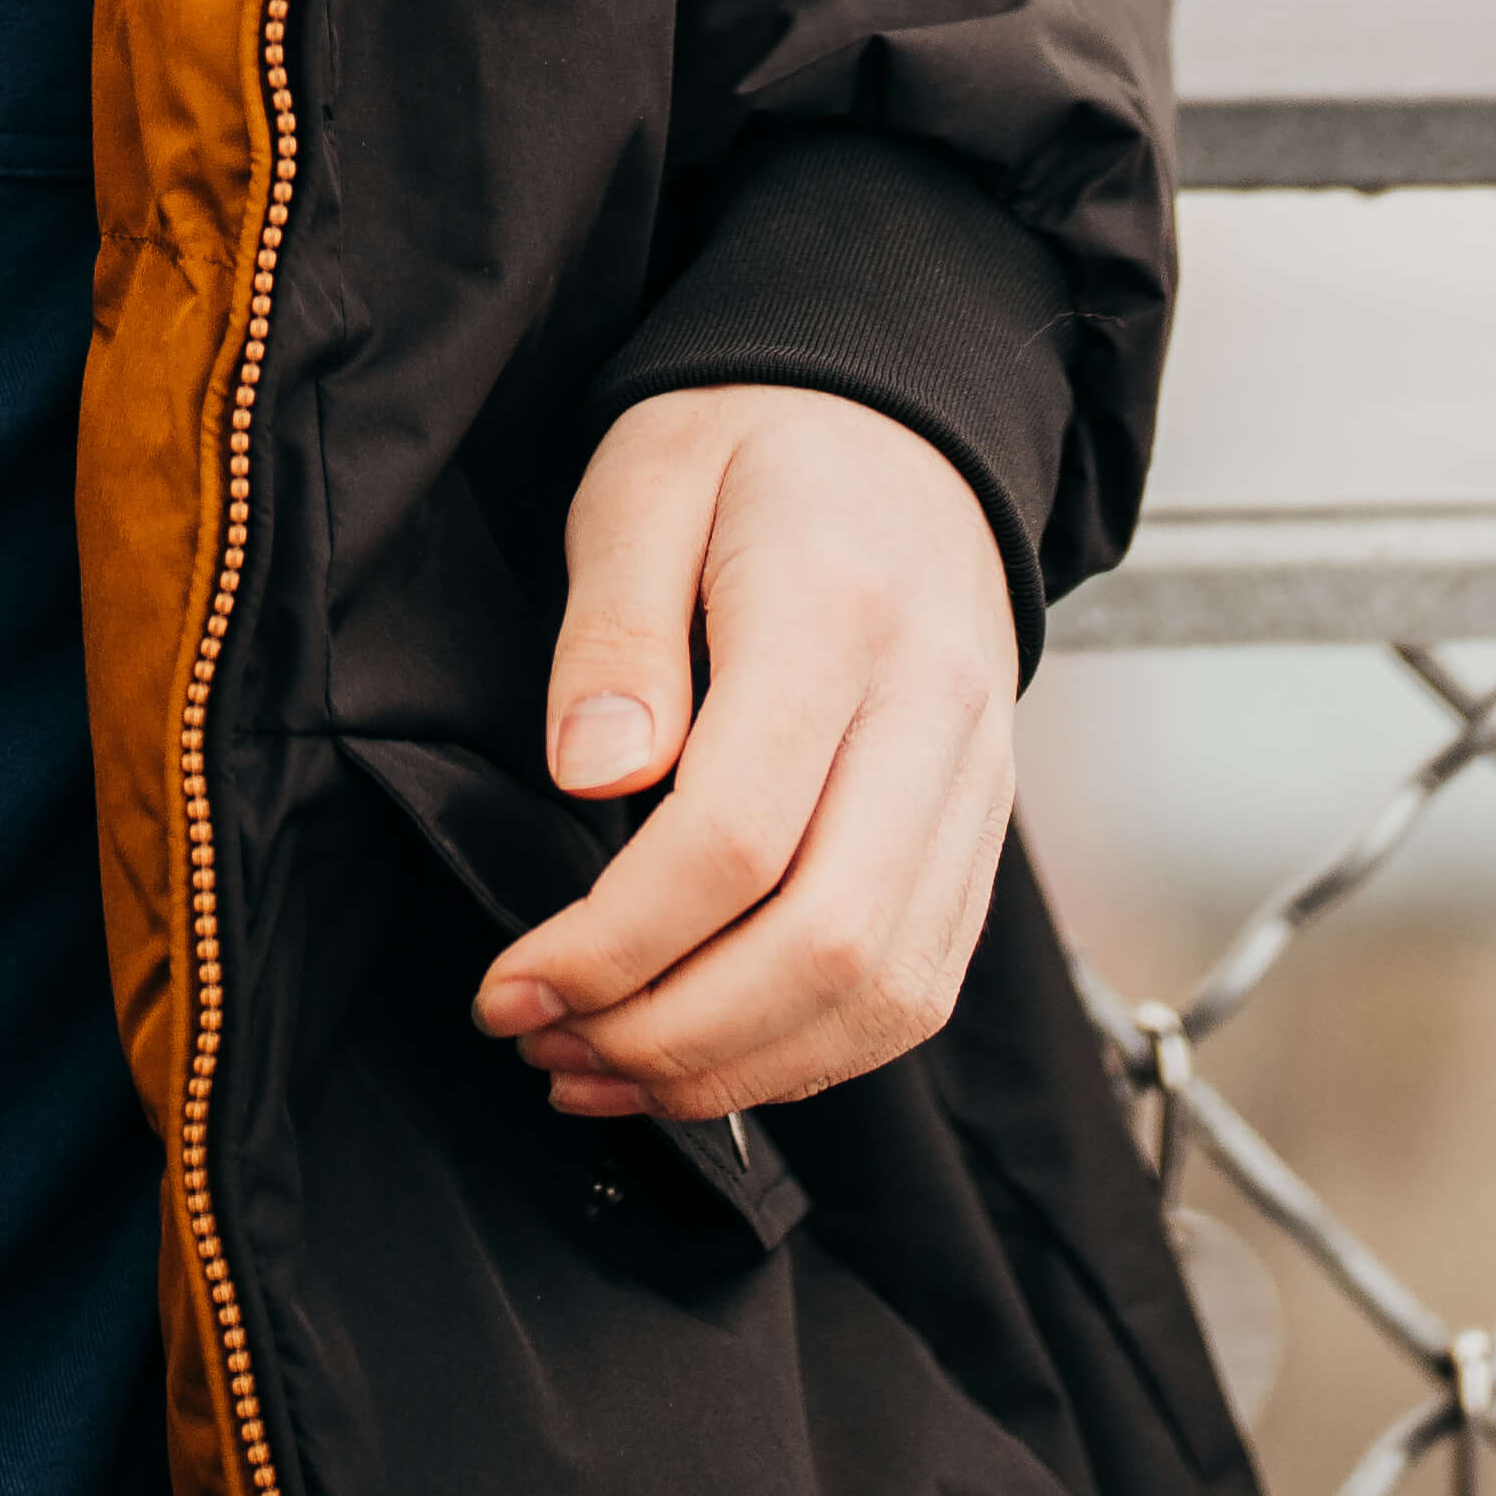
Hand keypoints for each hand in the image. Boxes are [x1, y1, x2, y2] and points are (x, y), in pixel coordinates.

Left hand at [472, 383, 1021, 1119]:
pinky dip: (814, 1054)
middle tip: (547, 1048)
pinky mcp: (981, 831)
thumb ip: (613, 633)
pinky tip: (708, 1057)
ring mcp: (976, 782)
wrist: (899, 422)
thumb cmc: (752, 447)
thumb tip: (592, 778)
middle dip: (670, 1035)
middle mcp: (934, 712)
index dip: (615, 943)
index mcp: (838, 614)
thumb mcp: (642, 483)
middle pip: (825, 943)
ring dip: (738, 1069)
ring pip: (886, 992)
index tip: (513, 984)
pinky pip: (920, 986)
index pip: (736, 836)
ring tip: (607, 1073)